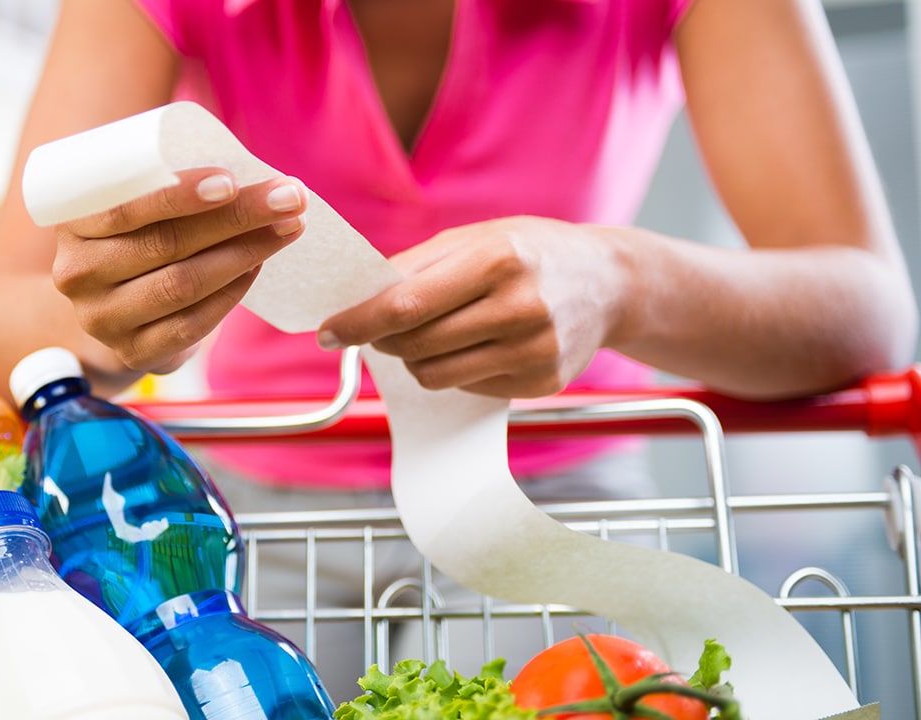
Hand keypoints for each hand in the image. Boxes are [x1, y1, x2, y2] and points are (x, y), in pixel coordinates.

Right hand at [52, 168, 307, 373]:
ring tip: (288, 227)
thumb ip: (164, 185)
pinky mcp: (134, 352)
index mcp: (71, 225)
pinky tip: (258, 266)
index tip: (232, 180)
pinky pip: (193, 324)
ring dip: (245, 253)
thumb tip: (248, 170)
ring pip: (184, 284)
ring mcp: (103, 320)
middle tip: (289, 197)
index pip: (125, 209)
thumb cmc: (135, 237)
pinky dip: (232, 292)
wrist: (112, 309)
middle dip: (236, 217)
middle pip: (166, 244)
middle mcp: (78, 275)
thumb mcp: (132, 207)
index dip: (179, 196)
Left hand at [317, 216, 629, 397]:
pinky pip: (466, 388)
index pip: (406, 306)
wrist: (610, 282)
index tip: (326, 332)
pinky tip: (475, 344)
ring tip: (429, 333)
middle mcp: (520, 307)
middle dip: (383, 339)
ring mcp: (535, 351)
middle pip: (416, 344)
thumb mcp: (476, 238)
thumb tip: (356, 297)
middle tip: (379, 328)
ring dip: (415, 358)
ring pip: (435, 375)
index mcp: (498, 260)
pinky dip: (455, 369)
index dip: (358, 322)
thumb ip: (415, 266)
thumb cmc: (530, 252)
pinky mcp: (542, 382)